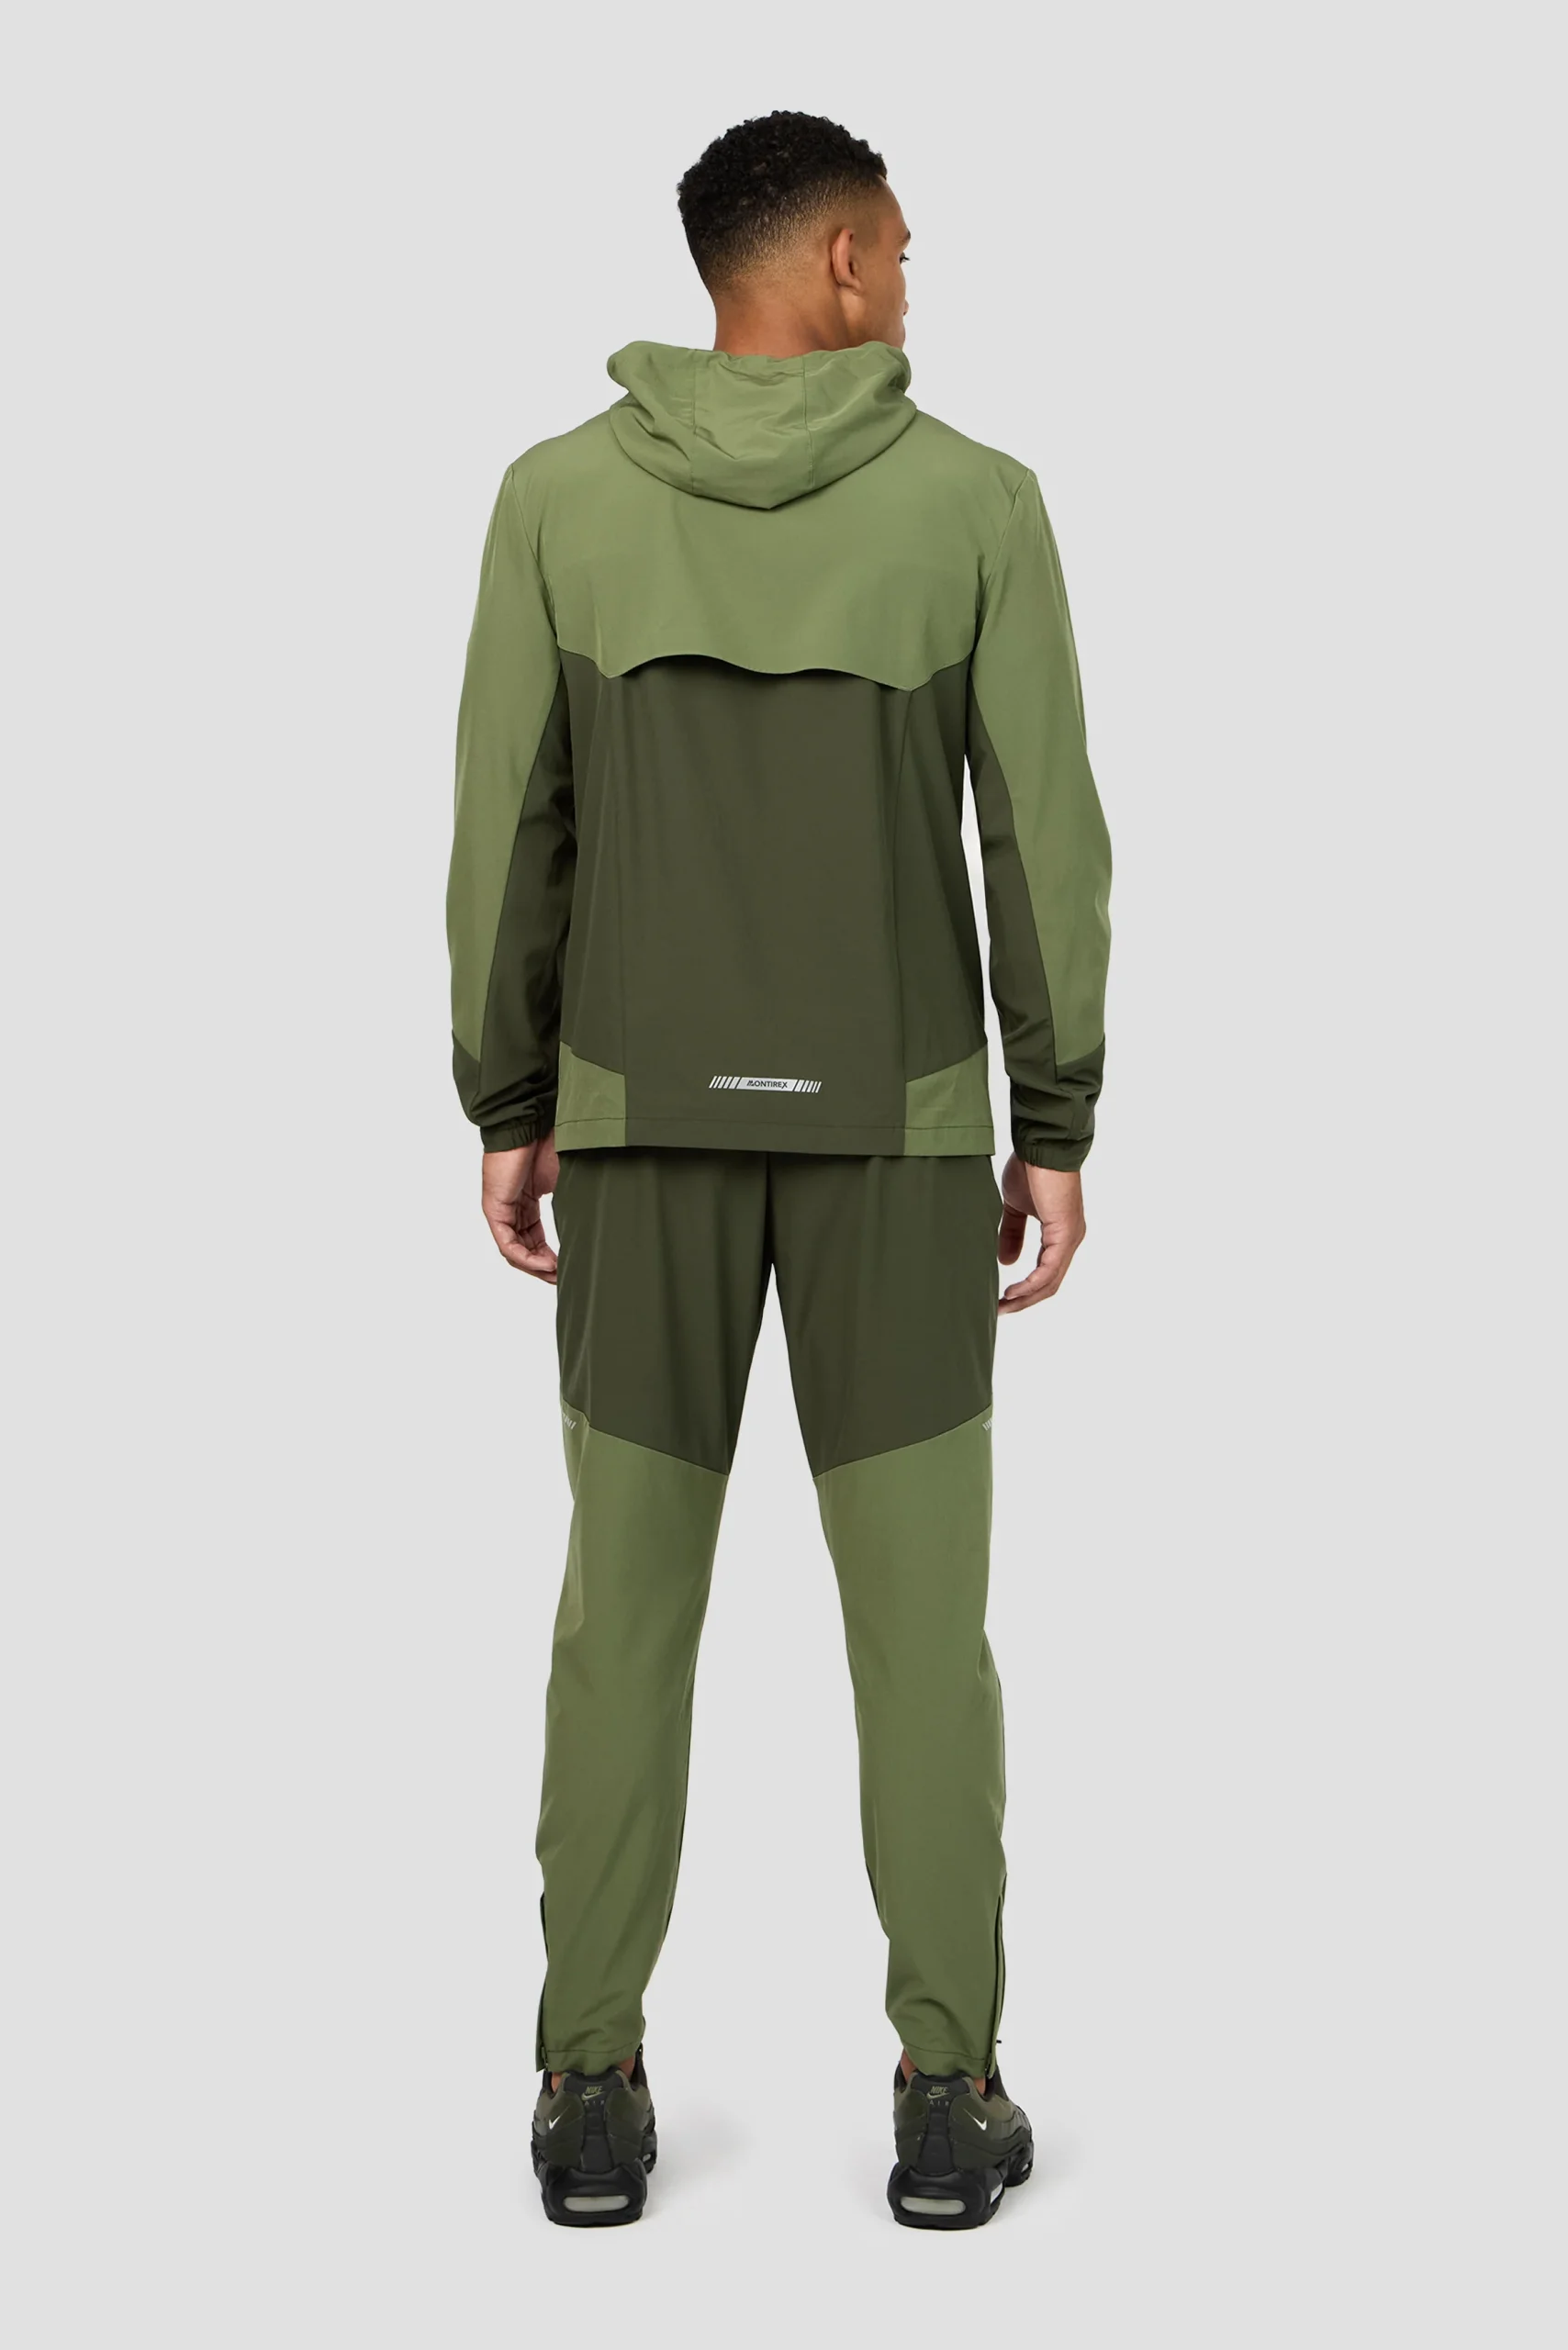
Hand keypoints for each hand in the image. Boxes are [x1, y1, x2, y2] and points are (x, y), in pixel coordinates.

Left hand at [481, 1136, 560, 1282]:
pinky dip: (524, 1257)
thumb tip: (593, 1222)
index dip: (549, 1257)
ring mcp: (501, 1210)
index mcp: (525, 1202)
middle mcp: (511, 1209)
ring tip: (554, 1274)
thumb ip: (570, 1203)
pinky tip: (543, 1263)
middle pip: (522, 1249)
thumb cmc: (548, 1143)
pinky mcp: (495, 1209)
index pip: (533, 1239)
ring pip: (513, 1251)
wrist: (531, 1123)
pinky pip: (506, 1243)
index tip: (566, 1267)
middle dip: (542, 1268)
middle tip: (560, 1278)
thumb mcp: (565, 1180)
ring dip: (534, 1267)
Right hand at [996, 1154, 1085, 1313]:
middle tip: (999, 1311)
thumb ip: (1012, 1234)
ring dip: (1026, 1297)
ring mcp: (1070, 1238)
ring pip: (1050, 1281)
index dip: (1024, 1290)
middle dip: (1023, 1301)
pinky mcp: (1065, 1233)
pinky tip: (1013, 1291)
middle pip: (1049, 1284)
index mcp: (1059, 1234)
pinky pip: (1049, 1269)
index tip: (1001, 1299)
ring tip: (1003, 1306)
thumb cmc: (1030, 1170)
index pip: (1045, 1273)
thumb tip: (1007, 1263)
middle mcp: (1069, 1240)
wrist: (1040, 1147)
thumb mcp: (1015, 1208)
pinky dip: (1031, 1284)